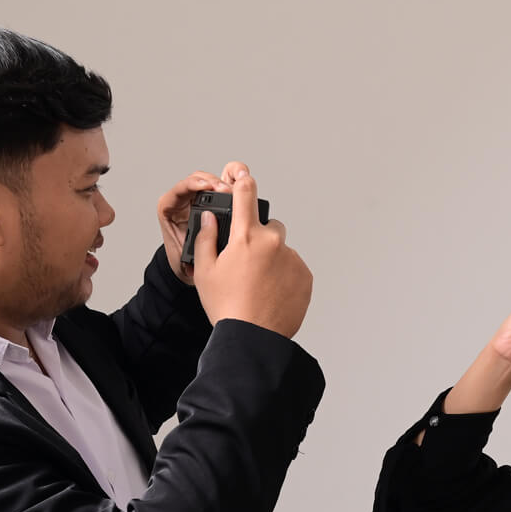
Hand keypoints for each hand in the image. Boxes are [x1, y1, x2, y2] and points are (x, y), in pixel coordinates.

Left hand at [157, 162, 245, 283]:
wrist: (189, 268)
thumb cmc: (183, 261)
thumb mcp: (185, 258)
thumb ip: (194, 248)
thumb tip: (207, 239)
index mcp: (170, 210)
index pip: (179, 190)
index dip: (191, 185)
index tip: (205, 188)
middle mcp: (184, 201)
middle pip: (196, 179)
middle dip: (211, 181)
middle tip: (225, 190)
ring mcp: (199, 200)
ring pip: (210, 179)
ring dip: (223, 181)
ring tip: (234, 191)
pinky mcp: (213, 201)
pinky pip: (221, 186)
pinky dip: (232, 184)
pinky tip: (241, 190)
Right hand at [191, 167, 311, 337]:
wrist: (253, 337)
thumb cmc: (227, 306)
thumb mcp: (205, 271)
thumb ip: (206, 239)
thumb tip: (210, 218)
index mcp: (245, 237)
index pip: (246, 194)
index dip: (242, 180)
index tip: (242, 174)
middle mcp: (273, 242)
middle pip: (268, 226)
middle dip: (259, 237)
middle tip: (247, 264)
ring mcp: (292, 259)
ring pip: (281, 250)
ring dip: (272, 259)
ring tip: (259, 286)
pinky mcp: (305, 276)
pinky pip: (294, 268)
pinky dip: (284, 276)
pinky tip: (271, 293)